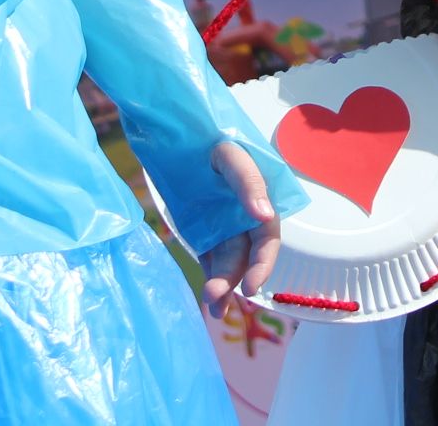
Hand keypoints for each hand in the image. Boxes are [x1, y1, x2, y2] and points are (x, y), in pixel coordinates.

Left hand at [196, 142, 280, 316]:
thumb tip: (264, 215)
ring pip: (226, 262)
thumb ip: (247, 182)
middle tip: (217, 302)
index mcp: (258, 199)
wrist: (170, 130)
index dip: (263, 264)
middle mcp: (243, 216)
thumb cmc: (206, 136)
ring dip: (222, 285)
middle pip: (245, 256)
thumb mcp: (229, 154)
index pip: (267, 238)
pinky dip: (209, 276)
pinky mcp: (198, 230)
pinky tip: (206, 295)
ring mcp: (220, 225)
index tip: (251, 287)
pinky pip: (207, 257)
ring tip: (212, 306)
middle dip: (234, 280)